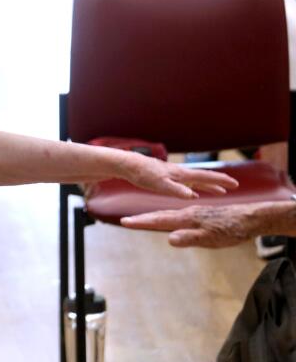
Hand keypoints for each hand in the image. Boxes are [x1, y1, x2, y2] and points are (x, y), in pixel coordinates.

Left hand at [118, 156, 238, 200]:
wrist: (128, 165)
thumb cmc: (143, 175)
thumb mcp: (160, 185)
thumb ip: (176, 190)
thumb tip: (192, 196)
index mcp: (181, 174)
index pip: (205, 177)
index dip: (220, 181)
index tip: (235, 184)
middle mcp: (180, 173)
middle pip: (203, 177)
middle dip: (218, 182)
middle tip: (233, 186)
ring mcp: (173, 175)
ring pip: (195, 181)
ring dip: (208, 186)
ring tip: (219, 191)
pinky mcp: (166, 177)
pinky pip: (185, 184)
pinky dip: (194, 188)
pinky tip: (194, 194)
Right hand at [121, 202, 291, 247]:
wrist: (251, 218)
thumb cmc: (232, 230)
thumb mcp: (212, 239)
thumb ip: (190, 238)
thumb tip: (169, 239)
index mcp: (188, 218)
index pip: (159, 220)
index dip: (142, 221)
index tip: (125, 222)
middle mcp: (188, 213)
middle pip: (161, 215)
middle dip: (144, 219)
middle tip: (127, 221)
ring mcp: (195, 213)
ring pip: (170, 215)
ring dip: (155, 218)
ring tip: (143, 221)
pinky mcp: (203, 216)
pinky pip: (180, 216)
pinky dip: (169, 218)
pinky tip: (172, 221)